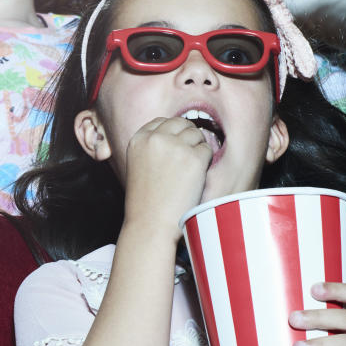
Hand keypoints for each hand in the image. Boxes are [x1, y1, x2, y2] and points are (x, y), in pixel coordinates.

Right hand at [121, 117, 210, 240]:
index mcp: (138, 139)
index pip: (161, 121)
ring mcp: (175, 147)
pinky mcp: (193, 158)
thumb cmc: (145, 200)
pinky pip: (207, 149)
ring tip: (189, 171)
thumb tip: (176, 135)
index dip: (172, 133)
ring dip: (197, 149)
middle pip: (181, 123)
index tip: (175, 147)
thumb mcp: (138, 165)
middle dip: (188, 136)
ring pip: (196, 134)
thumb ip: (152, 147)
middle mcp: (155, 138)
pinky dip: (205, 162)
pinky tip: (195, 178)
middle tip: (188, 158)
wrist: (151, 223)